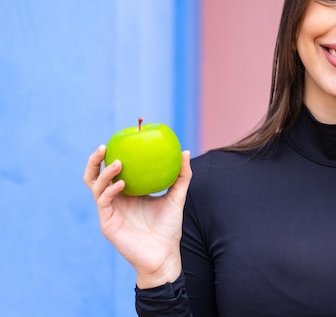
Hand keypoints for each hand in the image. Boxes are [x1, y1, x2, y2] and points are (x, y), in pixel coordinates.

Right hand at [83, 145, 191, 287]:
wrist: (164, 255)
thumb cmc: (168, 228)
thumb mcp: (176, 198)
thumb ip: (181, 176)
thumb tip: (185, 151)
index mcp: (127, 193)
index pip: (112, 170)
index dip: (110, 154)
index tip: (118, 138)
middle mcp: (115, 200)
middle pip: (95, 176)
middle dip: (95, 160)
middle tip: (103, 146)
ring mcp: (109, 211)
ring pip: (95, 186)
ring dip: (104, 173)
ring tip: (119, 163)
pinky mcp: (107, 223)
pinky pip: (104, 202)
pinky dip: (110, 190)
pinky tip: (122, 184)